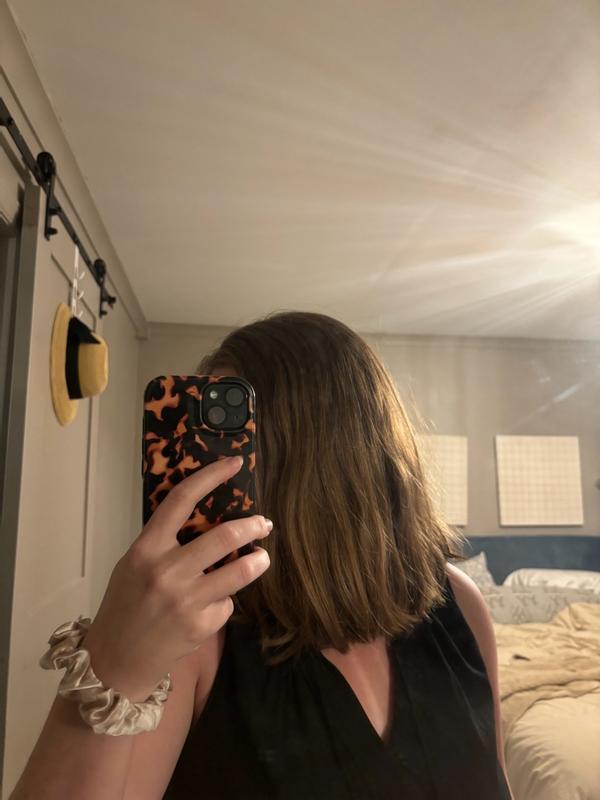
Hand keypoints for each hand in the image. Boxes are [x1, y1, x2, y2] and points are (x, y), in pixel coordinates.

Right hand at [81, 456, 270, 700]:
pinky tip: (211, 607)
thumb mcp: (134, 565)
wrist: (115, 662)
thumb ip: (165, 543)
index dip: (211, 476)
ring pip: (240, 570)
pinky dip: (225, 600)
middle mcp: (167, 571)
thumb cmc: (125, 606)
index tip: (234, 463)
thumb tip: (207, 521)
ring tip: (261, 558)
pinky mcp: (202, 626)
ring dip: (258, 561)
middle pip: (224, 535)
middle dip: (253, 525)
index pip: (181, 500)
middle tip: (264, 523)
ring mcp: (186, 600)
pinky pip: (226, 602)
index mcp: (146, 549)